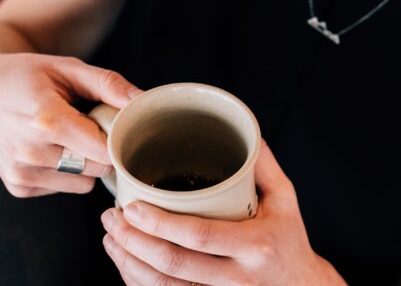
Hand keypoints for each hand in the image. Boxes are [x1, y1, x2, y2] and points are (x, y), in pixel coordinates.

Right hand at [0, 53, 142, 197]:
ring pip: (83, 183)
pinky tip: (49, 149)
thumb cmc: (26, 76)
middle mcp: (31, 152)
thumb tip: (144, 100)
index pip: (105, 151)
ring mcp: (21, 173)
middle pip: (97, 169)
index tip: (114, 125)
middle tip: (87, 127)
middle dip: (101, 150)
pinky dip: (63, 173)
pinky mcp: (17, 187)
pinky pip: (63, 188)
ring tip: (66, 137)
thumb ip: (109, 84)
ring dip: (83, 164)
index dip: (117, 139)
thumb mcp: (67, 68)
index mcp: (47, 120)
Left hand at [101, 141, 346, 285]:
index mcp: (255, 245)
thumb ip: (263, 165)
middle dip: (133, 242)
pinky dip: (140, 284)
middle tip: (111, 218)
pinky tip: (127, 263)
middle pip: (173, 265)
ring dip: (128, 264)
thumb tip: (243, 130)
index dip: (161, 224)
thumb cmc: (290, 240)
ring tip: (111, 238)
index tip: (133, 207)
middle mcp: (236, 278)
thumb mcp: (286, 199)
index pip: (200, 236)